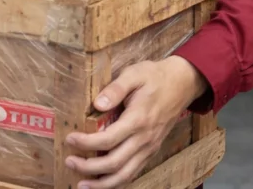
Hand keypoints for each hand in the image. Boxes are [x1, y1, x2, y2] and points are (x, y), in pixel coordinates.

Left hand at [65, 56, 207, 188]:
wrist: (182, 84)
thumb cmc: (155, 77)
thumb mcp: (135, 73)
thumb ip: (115, 88)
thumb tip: (97, 104)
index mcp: (138, 119)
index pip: (108, 139)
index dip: (86, 143)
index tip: (70, 139)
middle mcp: (145, 138)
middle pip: (115, 163)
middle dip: (89, 167)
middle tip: (70, 162)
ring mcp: (149, 147)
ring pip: (125, 175)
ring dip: (103, 183)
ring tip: (82, 185)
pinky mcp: (151, 151)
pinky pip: (134, 172)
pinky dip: (117, 182)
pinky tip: (102, 182)